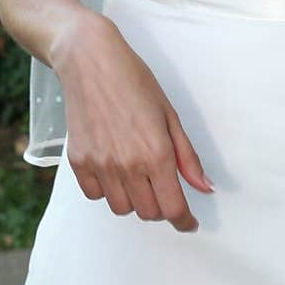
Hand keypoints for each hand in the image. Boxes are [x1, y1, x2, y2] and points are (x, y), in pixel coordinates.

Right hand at [51, 10, 212, 230]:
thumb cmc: (135, 81)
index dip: (184, 221)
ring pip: (122, 208)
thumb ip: (187, 156)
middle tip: (162, 185)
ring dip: (134, 199)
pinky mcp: (79, 162)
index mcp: (156, 153)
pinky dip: (107, 189)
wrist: (90, 61)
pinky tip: (113, 166)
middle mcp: (128, 165)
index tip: (189, 222)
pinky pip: (96, 195)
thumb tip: (205, 188)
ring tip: (136, 172)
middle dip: (161, 206)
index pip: (173, 208)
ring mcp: (100, 165)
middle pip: (149, 212)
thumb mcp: (170, 115)